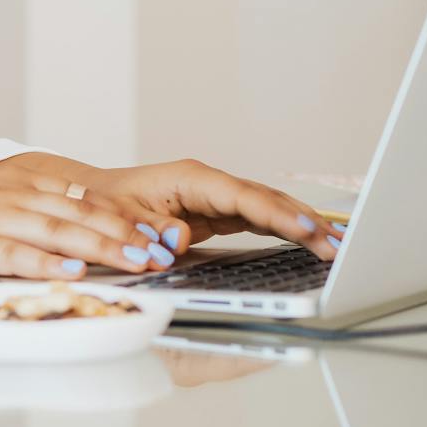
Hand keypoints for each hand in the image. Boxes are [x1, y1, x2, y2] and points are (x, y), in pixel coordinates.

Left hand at [0, 152, 338, 267]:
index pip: (240, 196)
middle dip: (301, 221)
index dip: (275, 213)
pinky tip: (309, 242)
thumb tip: (176, 241)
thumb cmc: (102, 206)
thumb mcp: (118, 217)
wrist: (90, 199)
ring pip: (266, 207)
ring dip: (300, 225)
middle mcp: (207, 184)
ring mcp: (214, 196)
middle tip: (336, 245)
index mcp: (187, 179)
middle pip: (263, 200)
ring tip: (336, 247)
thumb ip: (147, 228)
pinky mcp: (216, 212)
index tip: (305, 229)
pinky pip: (257, 218)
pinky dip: (284, 228)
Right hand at [0, 160, 183, 283]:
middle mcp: (9, 194)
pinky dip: (47, 264)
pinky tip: (73, 273)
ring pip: (56, 231)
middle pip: (79, 213)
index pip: (84, 199)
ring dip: (101, 248)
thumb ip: (31, 216)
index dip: (124, 218)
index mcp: (19, 183)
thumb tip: (78, 241)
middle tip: (160, 253)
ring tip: (135, 263)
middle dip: (126, 234)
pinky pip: (15, 253)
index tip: (156, 235)